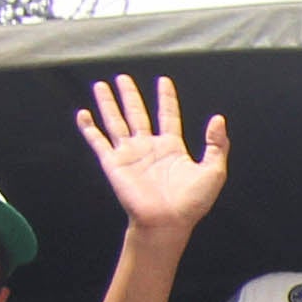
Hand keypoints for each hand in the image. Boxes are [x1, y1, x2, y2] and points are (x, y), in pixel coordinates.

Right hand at [77, 73, 228, 246]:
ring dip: (108, 103)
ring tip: (101, 85)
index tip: (163, 81)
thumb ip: (217, 145)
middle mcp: (148, 147)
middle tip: (123, 78)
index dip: (166, 98)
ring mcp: (130, 154)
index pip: (168, 115)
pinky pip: (98, 141)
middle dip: (130, 95)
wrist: (167, 223)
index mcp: (172, 147)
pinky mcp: (113, 163)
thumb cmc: (191, 204)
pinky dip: (89, 128)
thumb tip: (218, 119)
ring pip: (116, 121)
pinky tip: (83, 114)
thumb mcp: (213, 172)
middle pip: (137, 113)